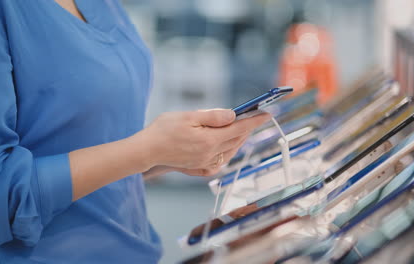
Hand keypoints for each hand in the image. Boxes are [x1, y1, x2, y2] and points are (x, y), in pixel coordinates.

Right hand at [139, 109, 269, 175]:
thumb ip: (213, 116)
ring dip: (239, 140)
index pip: (239, 128)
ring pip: (230, 152)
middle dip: (248, 129)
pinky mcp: (198, 168)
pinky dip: (227, 154)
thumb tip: (233, 116)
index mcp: (209, 140)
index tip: (267, 114)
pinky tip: (227, 148)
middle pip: (236, 140)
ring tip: (243, 129)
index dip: (254, 120)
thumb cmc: (163, 130)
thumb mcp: (188, 116)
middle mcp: (210, 154)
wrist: (147, 150)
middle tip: (255, 118)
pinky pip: (220, 162)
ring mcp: (204, 163)